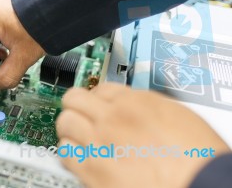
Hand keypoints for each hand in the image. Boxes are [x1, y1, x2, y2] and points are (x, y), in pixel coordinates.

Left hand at [56, 83, 229, 187]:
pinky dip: (70, 153)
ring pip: (65, 122)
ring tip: (79, 138)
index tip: (96, 105)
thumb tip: (132, 107)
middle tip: (81, 116)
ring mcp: (100, 142)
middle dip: (76, 106)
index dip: (97, 98)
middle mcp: (114, 117)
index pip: (100, 88)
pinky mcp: (92, 169)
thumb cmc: (198, 157)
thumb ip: (146, 107)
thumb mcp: (177, 115)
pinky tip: (81, 158)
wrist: (201, 185)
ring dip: (70, 129)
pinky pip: (65, 152)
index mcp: (136, 101)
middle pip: (74, 98)